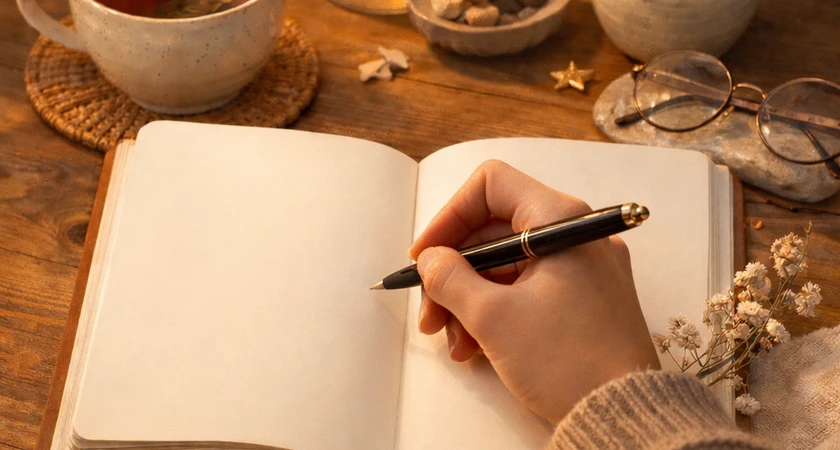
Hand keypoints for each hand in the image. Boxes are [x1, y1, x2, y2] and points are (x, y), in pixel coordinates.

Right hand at [408, 160, 659, 423]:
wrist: (624, 414)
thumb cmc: (569, 361)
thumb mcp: (494, 317)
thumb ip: (450, 279)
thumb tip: (431, 260)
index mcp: (561, 221)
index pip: (491, 186)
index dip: (450, 216)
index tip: (426, 255)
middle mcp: (576, 235)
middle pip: (494, 231)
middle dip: (454, 272)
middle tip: (430, 311)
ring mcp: (583, 268)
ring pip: (508, 265)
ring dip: (470, 299)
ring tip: (454, 341)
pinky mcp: (584, 299)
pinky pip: (529, 290)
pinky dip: (498, 312)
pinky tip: (476, 347)